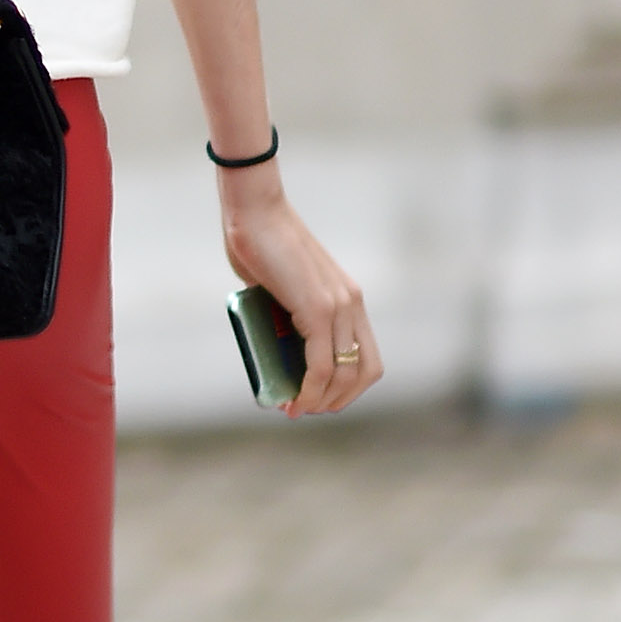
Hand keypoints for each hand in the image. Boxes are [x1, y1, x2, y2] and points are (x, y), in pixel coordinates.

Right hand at [220, 182, 381, 416]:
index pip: (366, 357)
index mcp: (348, 299)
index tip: (315, 399)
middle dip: (337, 400)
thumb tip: (271, 335)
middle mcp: (351, 304)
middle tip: (304, 409)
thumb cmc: (258, 244)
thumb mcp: (280, 286)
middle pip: (364, 372)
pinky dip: (310, 390)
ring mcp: (338, 306)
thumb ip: (285, 309)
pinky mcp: (317, 309)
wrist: (254, 212)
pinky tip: (294, 401)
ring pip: (344, 373)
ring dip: (321, 401)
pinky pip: (321, 364)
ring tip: (295, 409)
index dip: (346, 387)